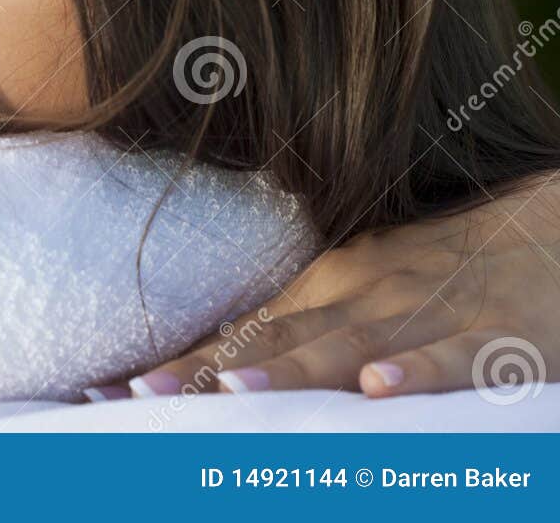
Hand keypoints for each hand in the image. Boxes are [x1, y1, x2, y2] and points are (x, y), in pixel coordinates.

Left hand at [126, 178, 559, 399]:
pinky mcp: (495, 338)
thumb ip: (299, 328)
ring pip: (351, 348)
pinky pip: (453, 359)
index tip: (110, 390)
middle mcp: (365, 297)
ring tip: (233, 390)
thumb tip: (213, 364)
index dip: (179, 363)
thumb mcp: (368, 289)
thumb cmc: (451, 268)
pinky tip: (380, 391)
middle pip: (276, 340)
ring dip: (291, 368)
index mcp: (330, 286)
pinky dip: (417, 374)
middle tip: (139, 397)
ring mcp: (426, 315)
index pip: (240, 331)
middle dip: (207, 372)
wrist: (557, 229)